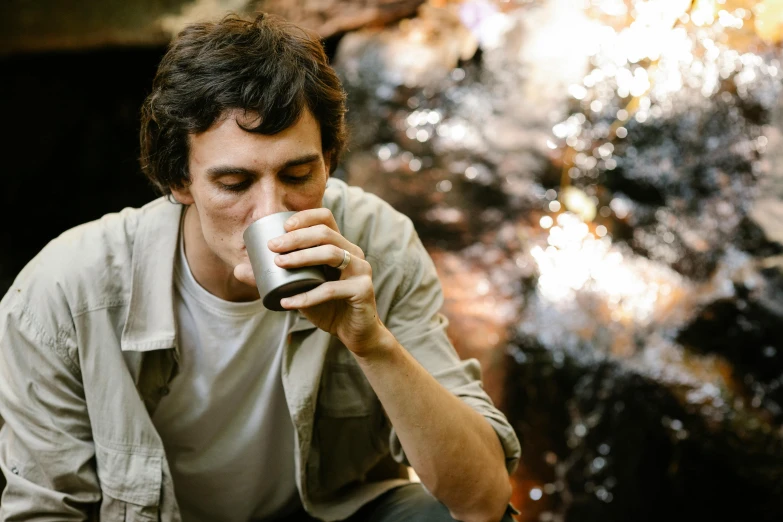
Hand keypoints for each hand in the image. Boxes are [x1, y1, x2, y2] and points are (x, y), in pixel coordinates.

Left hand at [233, 208, 388, 356]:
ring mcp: (361, 270)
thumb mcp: (299, 289)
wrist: (354, 333)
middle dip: (296, 238)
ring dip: (302, 257)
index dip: (305, 217)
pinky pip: (331, 290)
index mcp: (341, 246)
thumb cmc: (327, 307)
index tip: (282, 227)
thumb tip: (237, 270)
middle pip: (326, 234)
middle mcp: (354, 253)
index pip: (326, 218)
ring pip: (331, 254)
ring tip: (279, 264)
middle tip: (272, 247)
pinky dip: (306, 296)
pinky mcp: (363, 290)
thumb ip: (274, 278)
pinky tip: (287, 302)